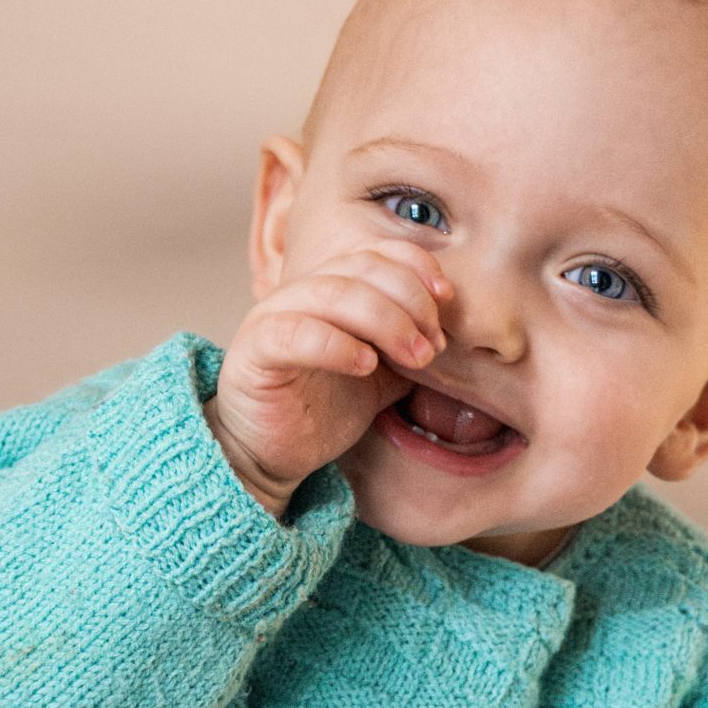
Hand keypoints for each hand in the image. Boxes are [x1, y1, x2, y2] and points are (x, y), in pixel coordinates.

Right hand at [207, 240, 449, 512]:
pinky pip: (295, 333)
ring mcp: (273, 317)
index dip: (417, 267)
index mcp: (332, 289)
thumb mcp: (383, 375)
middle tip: (433, 344)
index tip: (448, 299)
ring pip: (334, 294)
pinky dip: (337, 344)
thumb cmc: (325, 410)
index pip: (377, 254)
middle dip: (409, 301)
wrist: (272, 454)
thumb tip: (453, 334)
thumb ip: (408, 347)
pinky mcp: (255, 352)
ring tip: (414, 357)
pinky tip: (365, 366)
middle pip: (361, 269)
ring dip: (386, 321)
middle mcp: (301, 293)